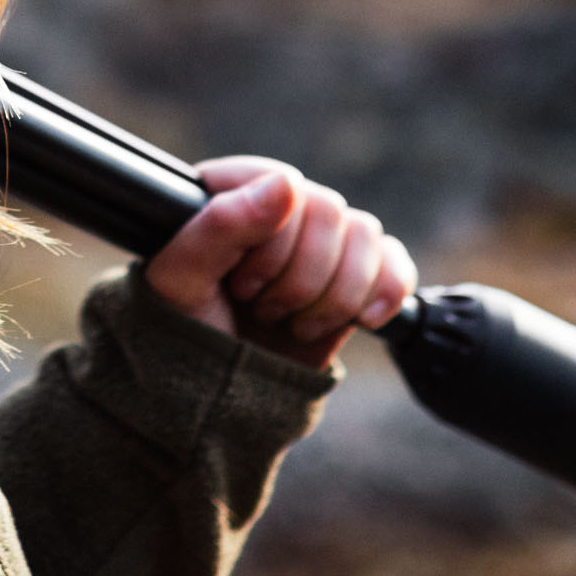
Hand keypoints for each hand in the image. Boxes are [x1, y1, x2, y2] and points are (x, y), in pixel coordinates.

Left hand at [143, 156, 417, 369]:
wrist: (220, 393)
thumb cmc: (186, 326)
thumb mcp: (181, 276)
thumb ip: (222, 224)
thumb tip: (287, 183)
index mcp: (228, 189)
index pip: (283, 184)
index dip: (272, 244)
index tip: (241, 287)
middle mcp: (276, 206)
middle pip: (330, 211)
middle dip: (300, 278)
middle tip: (263, 310)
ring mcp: (316, 240)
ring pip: (365, 234)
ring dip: (335, 294)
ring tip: (293, 322)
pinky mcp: (351, 274)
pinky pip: (393, 261)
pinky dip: (385, 292)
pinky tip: (361, 320)